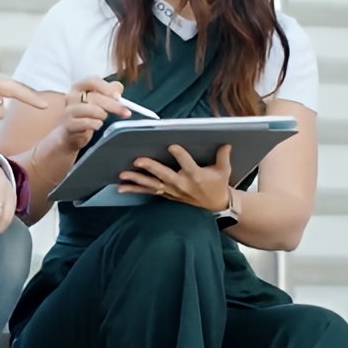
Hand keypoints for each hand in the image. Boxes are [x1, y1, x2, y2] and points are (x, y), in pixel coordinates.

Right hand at [52, 76, 129, 152]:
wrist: (69, 135)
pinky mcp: (68, 124)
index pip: (93, 81)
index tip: (119, 97)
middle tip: (126, 112)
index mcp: (79, 87)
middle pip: (95, 96)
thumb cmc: (85, 116)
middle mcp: (72, 96)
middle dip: (113, 105)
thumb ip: (108, 92)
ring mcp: (69, 110)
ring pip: (92, 110)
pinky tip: (96, 126)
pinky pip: (87, 122)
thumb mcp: (98, 102)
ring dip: (102, 115)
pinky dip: (96, 124)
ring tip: (102, 119)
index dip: (107, 88)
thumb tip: (118, 87)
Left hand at [117, 143, 232, 210]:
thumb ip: (223, 156)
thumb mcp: (223, 171)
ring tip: (122, 175)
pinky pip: (148, 191)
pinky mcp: (166, 194)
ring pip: (152, 184)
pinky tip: (121, 187)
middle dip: (151, 167)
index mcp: (195, 176)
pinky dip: (134, 189)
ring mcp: (172, 190)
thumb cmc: (217, 184)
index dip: (179, 154)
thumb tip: (226, 143)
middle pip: (164, 175)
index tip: (172, 146)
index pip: (186, 164)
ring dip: (136, 180)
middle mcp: (181, 184)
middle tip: (138, 161)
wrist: (214, 204)